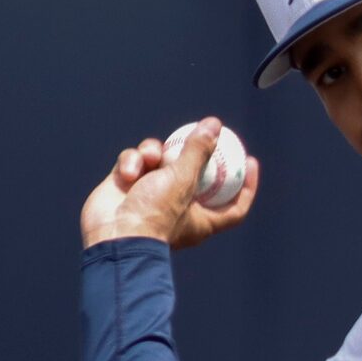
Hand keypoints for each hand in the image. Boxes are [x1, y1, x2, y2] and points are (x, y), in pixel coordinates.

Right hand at [80, 117, 258, 250]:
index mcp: (202, 219)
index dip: (245, 185)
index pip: (234, 206)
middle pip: (193, 173)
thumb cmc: (154, 214)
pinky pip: (134, 162)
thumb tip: (215, 125)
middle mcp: (179, 209)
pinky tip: (127, 173)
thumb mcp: (182, 180)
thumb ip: (199, 152)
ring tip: (150, 158)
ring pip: (158, 159)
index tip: (249, 161)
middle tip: (194, 134)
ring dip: (152, 153)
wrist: (112, 235)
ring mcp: (151, 196)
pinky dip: (131, 163)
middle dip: (189, 153)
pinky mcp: (127, 185)